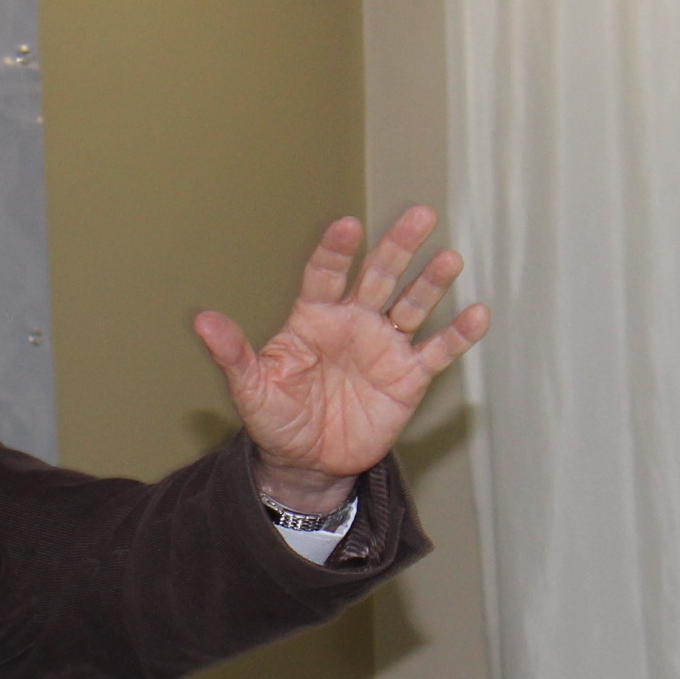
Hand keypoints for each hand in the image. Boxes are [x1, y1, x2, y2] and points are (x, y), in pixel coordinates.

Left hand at [193, 205, 490, 512]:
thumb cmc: (277, 419)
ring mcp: (384, 346)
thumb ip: (234, 354)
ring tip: (449, 259)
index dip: (336, 251)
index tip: (347, 225)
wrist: (308, 463)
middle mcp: (353, 322)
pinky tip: (478, 314)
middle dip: (398, 246)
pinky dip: (459, 335)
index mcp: (314, 318)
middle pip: (379, 276)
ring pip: (412, 305)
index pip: (326, 274)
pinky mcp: (409, 377)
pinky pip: (437, 351)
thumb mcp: (251, 390)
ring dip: (431, 283)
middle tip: (421, 215)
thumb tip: (201, 322)